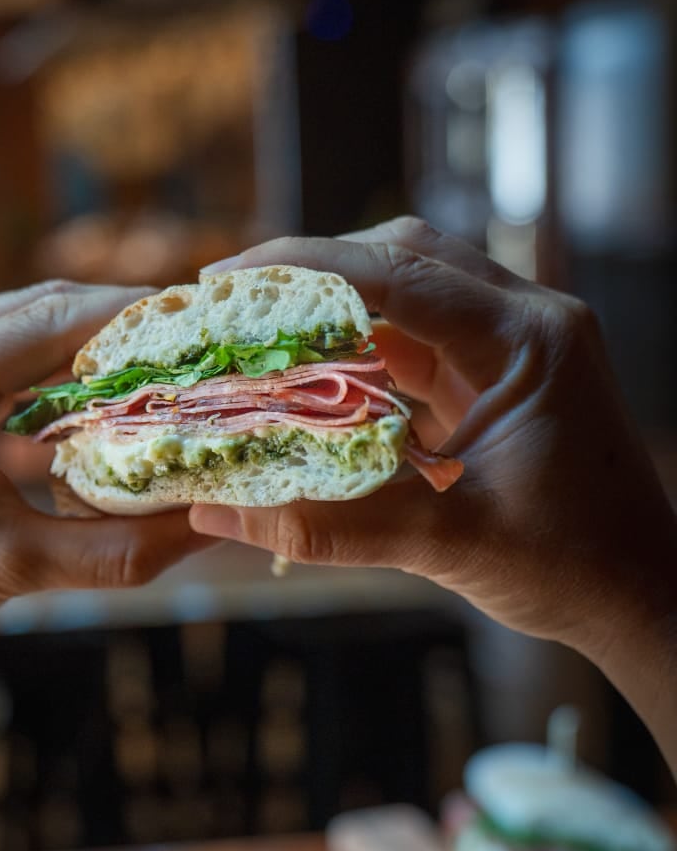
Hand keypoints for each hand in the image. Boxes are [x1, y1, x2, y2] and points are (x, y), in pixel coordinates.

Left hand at [0, 282, 211, 740]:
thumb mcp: (10, 567)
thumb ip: (112, 550)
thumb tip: (204, 527)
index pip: (50, 317)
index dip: (132, 320)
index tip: (199, 332)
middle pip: (42, 312)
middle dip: (123, 332)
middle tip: (194, 354)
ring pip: (26, 338)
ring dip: (93, 358)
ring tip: (160, 379)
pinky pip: (8, 372)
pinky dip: (61, 389)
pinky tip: (100, 415)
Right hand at [190, 221, 676, 747]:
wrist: (641, 595)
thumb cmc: (569, 568)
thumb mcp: (445, 543)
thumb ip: (330, 525)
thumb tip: (216, 511)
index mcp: (528, 341)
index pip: (398, 273)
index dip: (302, 267)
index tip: (226, 280)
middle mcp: (528, 321)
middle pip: (403, 256)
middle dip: (311, 271)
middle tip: (230, 300)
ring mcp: (516, 343)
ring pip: (410, 288)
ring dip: (335, 303)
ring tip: (257, 329)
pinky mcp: (501, 372)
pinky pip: (420, 333)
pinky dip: (361, 343)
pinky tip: (309, 369)